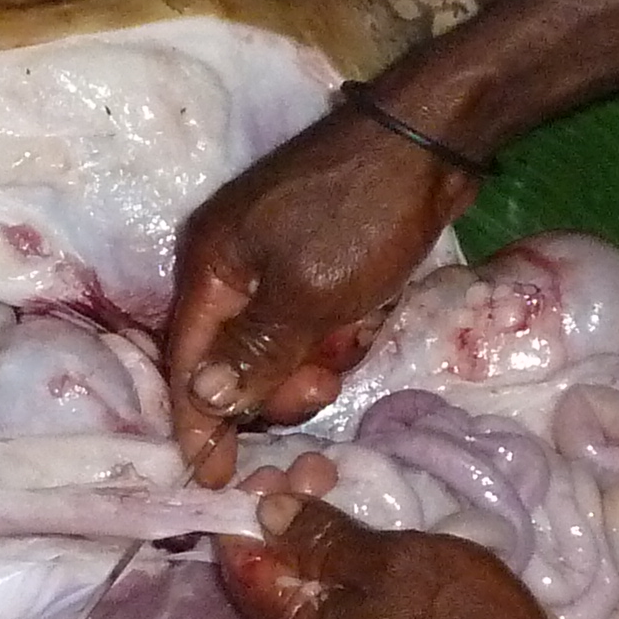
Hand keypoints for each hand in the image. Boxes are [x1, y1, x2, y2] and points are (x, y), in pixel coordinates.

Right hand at [164, 105, 476, 479]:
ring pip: (275, 343)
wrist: (431, 139)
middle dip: (271, 386)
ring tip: (346, 352)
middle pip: (229, 358)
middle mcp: (229, 264)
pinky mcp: (316, 258)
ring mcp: (273, 258)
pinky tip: (363, 323)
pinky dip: (334, 332)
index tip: (218, 479)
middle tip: (322, 389)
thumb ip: (255, 353)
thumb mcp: (309, 296)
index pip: (187, 363)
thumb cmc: (361, 215)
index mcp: (209, 266)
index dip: (199, 425)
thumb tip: (202, 402)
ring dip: (308, 361)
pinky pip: (310, 320)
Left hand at [215, 493, 602, 618]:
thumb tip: (267, 514)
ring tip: (354, 493)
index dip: (249, 511)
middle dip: (292, 521)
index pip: (241, 568)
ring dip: (328, 546)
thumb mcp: (393, 566)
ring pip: (319, 601)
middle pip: (279, 583)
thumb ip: (325, 540)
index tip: (282, 469)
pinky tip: (385, 545)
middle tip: (324, 468)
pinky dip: (357, 577)